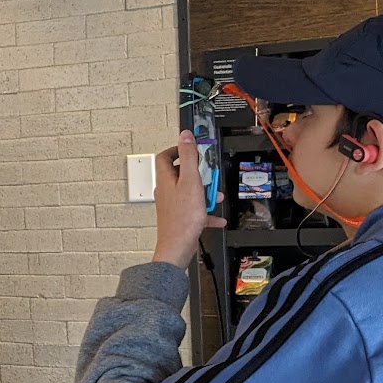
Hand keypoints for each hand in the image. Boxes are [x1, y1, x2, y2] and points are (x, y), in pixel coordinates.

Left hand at [153, 130, 223, 268]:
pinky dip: (207, 212)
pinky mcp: (180, 217)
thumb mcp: (190, 181)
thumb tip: (185, 136)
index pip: (165, 156)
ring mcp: (172, 204)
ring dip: (205, 193)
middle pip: (181, 174)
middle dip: (199, 174)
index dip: (178, 150)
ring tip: (214, 198)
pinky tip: (217, 218)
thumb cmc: (182, 217)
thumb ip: (188, 157)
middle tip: (209, 177)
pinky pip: (195, 211)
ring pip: (190, 192)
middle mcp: (166, 191)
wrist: (178, 246)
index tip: (192, 149)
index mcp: (165, 179)